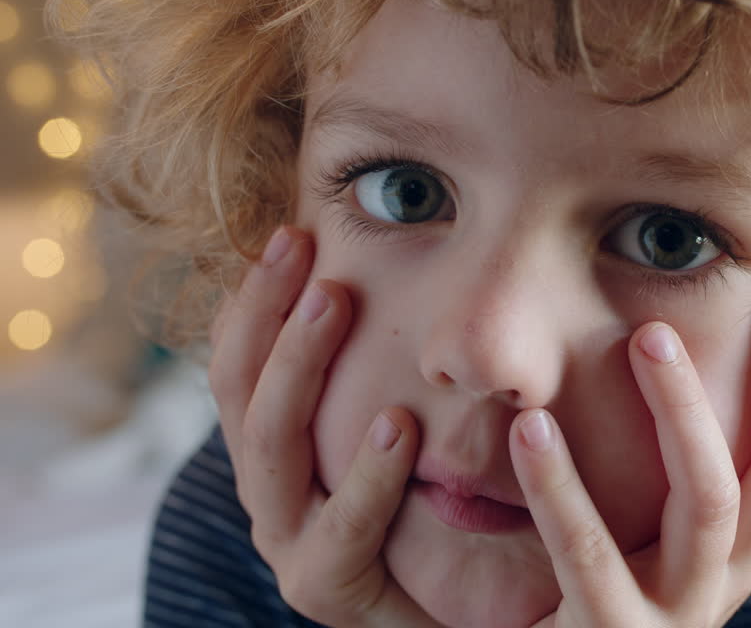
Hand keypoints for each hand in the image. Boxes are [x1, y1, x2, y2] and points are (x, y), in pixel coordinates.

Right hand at [208, 226, 441, 627]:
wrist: (440, 613)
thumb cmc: (424, 514)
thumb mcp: (397, 432)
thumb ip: (382, 369)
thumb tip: (384, 270)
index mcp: (272, 447)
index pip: (239, 361)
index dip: (254, 298)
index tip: (289, 232)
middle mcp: (267, 489)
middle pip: (240, 391)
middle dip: (267, 312)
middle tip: (300, 247)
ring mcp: (289, 541)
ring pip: (271, 450)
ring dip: (299, 369)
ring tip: (335, 303)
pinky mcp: (327, 589)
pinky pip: (342, 530)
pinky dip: (368, 475)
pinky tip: (400, 426)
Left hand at [508, 289, 750, 627]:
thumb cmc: (585, 585)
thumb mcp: (648, 520)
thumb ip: (680, 453)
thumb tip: (707, 344)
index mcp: (746, 547)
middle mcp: (729, 580)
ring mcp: (676, 614)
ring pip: (710, 501)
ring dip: (683, 411)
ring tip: (646, 337)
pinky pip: (589, 553)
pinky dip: (560, 485)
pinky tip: (531, 425)